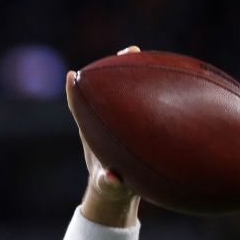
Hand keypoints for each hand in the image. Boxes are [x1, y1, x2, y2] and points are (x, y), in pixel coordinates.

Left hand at [65, 45, 139, 202]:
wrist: (118, 189)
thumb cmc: (110, 186)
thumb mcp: (109, 186)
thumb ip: (108, 183)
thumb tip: (111, 178)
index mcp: (91, 132)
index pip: (78, 106)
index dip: (74, 90)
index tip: (73, 75)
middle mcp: (101, 119)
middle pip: (101, 89)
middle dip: (110, 69)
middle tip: (129, 51)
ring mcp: (116, 117)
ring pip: (119, 89)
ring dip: (130, 70)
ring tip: (140, 51)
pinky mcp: (131, 120)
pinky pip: (138, 97)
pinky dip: (146, 85)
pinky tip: (166, 74)